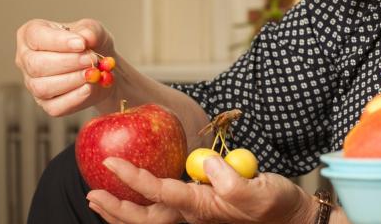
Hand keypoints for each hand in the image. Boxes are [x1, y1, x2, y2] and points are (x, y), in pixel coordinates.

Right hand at [15, 18, 116, 116]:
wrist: (103, 67)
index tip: (82, 44)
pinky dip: (76, 97)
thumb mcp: (94, 30)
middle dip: (68, 63)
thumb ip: (90, 31)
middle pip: (36, 65)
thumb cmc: (92, 43)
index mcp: (31, 34)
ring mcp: (33, 84)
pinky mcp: (47, 104)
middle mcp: (26, 60)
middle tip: (91, 59)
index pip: (36, 37)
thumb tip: (86, 39)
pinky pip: (55, 107)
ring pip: (43, 87)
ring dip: (73, 80)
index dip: (59, 41)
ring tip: (93, 72)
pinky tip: (89, 87)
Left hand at [86, 156, 316, 223]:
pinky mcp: (202, 208)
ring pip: (149, 219)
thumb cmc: (275, 204)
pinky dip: (141, 207)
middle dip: (115, 209)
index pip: (160, 194)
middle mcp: (194, 215)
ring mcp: (196, 214)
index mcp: (202, 208)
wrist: (290, 217)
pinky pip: (161, 211)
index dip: (135, 179)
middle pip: (144, 218)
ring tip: (98, 199)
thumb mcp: (257, 190)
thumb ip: (230, 179)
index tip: (113, 163)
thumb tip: (206, 163)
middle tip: (90, 194)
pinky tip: (134, 197)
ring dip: (121, 212)